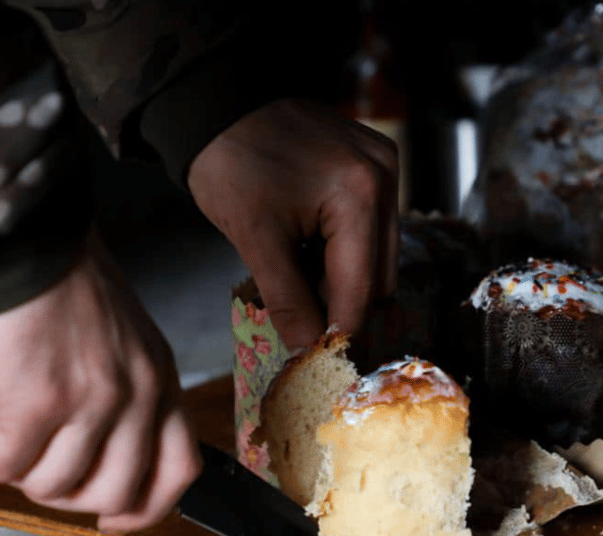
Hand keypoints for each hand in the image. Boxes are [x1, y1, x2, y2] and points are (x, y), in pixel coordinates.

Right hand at [0, 241, 201, 532]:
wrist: (18, 231)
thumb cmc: (57, 274)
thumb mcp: (120, 335)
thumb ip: (122, 391)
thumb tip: (91, 451)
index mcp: (159, 378)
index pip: (179, 470)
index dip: (145, 510)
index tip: (110, 519)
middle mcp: (136, 396)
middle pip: (113, 496)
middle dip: (62, 495)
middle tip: (28, 457)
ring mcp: (90, 404)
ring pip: (48, 488)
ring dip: (9, 461)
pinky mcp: (35, 404)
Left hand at [188, 98, 398, 350]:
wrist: (217, 106)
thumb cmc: (229, 164)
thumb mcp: (256, 240)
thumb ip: (288, 301)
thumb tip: (309, 351)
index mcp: (359, 195)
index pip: (361, 289)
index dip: (339, 332)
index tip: (319, 362)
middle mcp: (384, 178)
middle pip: (379, 277)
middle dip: (341, 306)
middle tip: (300, 321)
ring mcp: (384, 167)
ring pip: (378, 256)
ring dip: (342, 280)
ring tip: (299, 278)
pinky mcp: (374, 164)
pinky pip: (371, 228)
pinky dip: (343, 251)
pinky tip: (308, 251)